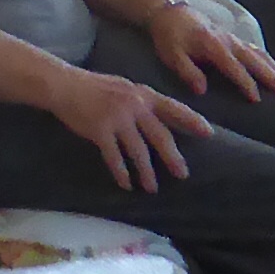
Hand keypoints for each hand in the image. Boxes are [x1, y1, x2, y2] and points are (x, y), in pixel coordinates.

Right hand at [46, 65, 216, 189]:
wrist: (65, 85)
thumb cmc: (95, 87)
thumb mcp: (125, 88)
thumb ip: (143, 102)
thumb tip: (162, 118)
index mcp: (143, 94)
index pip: (174, 108)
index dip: (192, 121)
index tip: (209, 133)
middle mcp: (135, 106)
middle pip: (160, 136)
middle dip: (173, 158)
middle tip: (182, 174)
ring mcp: (118, 118)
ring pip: (138, 151)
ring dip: (146, 172)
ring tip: (152, 188)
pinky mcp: (100, 131)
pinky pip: (114, 157)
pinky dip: (121, 173)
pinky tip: (126, 184)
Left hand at [145, 0, 274, 103]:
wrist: (170, 12)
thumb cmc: (169, 37)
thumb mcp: (171, 55)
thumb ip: (187, 72)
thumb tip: (202, 90)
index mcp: (213, 46)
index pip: (234, 67)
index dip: (246, 84)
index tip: (257, 100)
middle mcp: (228, 41)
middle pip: (254, 59)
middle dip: (271, 76)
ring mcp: (233, 39)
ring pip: (259, 54)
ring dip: (274, 69)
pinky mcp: (233, 39)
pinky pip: (255, 51)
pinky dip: (269, 62)